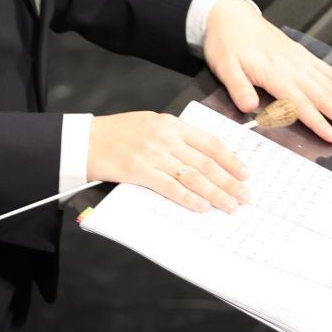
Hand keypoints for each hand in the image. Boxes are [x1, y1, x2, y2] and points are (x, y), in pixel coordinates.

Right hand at [88, 110, 250, 213]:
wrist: (85, 140)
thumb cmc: (116, 133)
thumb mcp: (150, 124)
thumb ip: (175, 136)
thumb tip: (203, 156)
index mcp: (170, 123)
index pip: (209, 142)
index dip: (230, 160)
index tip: (245, 173)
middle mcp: (165, 136)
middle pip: (206, 162)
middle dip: (229, 181)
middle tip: (245, 196)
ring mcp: (153, 154)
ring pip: (193, 176)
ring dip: (215, 194)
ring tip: (230, 206)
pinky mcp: (140, 170)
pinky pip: (171, 187)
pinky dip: (189, 199)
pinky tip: (202, 207)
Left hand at [202, 0, 331, 144]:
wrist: (229, 15)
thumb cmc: (225, 42)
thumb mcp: (223, 66)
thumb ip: (238, 87)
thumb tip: (249, 107)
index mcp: (274, 73)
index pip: (299, 102)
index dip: (318, 121)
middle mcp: (292, 66)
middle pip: (323, 95)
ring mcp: (299, 60)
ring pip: (329, 84)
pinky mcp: (300, 54)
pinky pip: (327, 70)